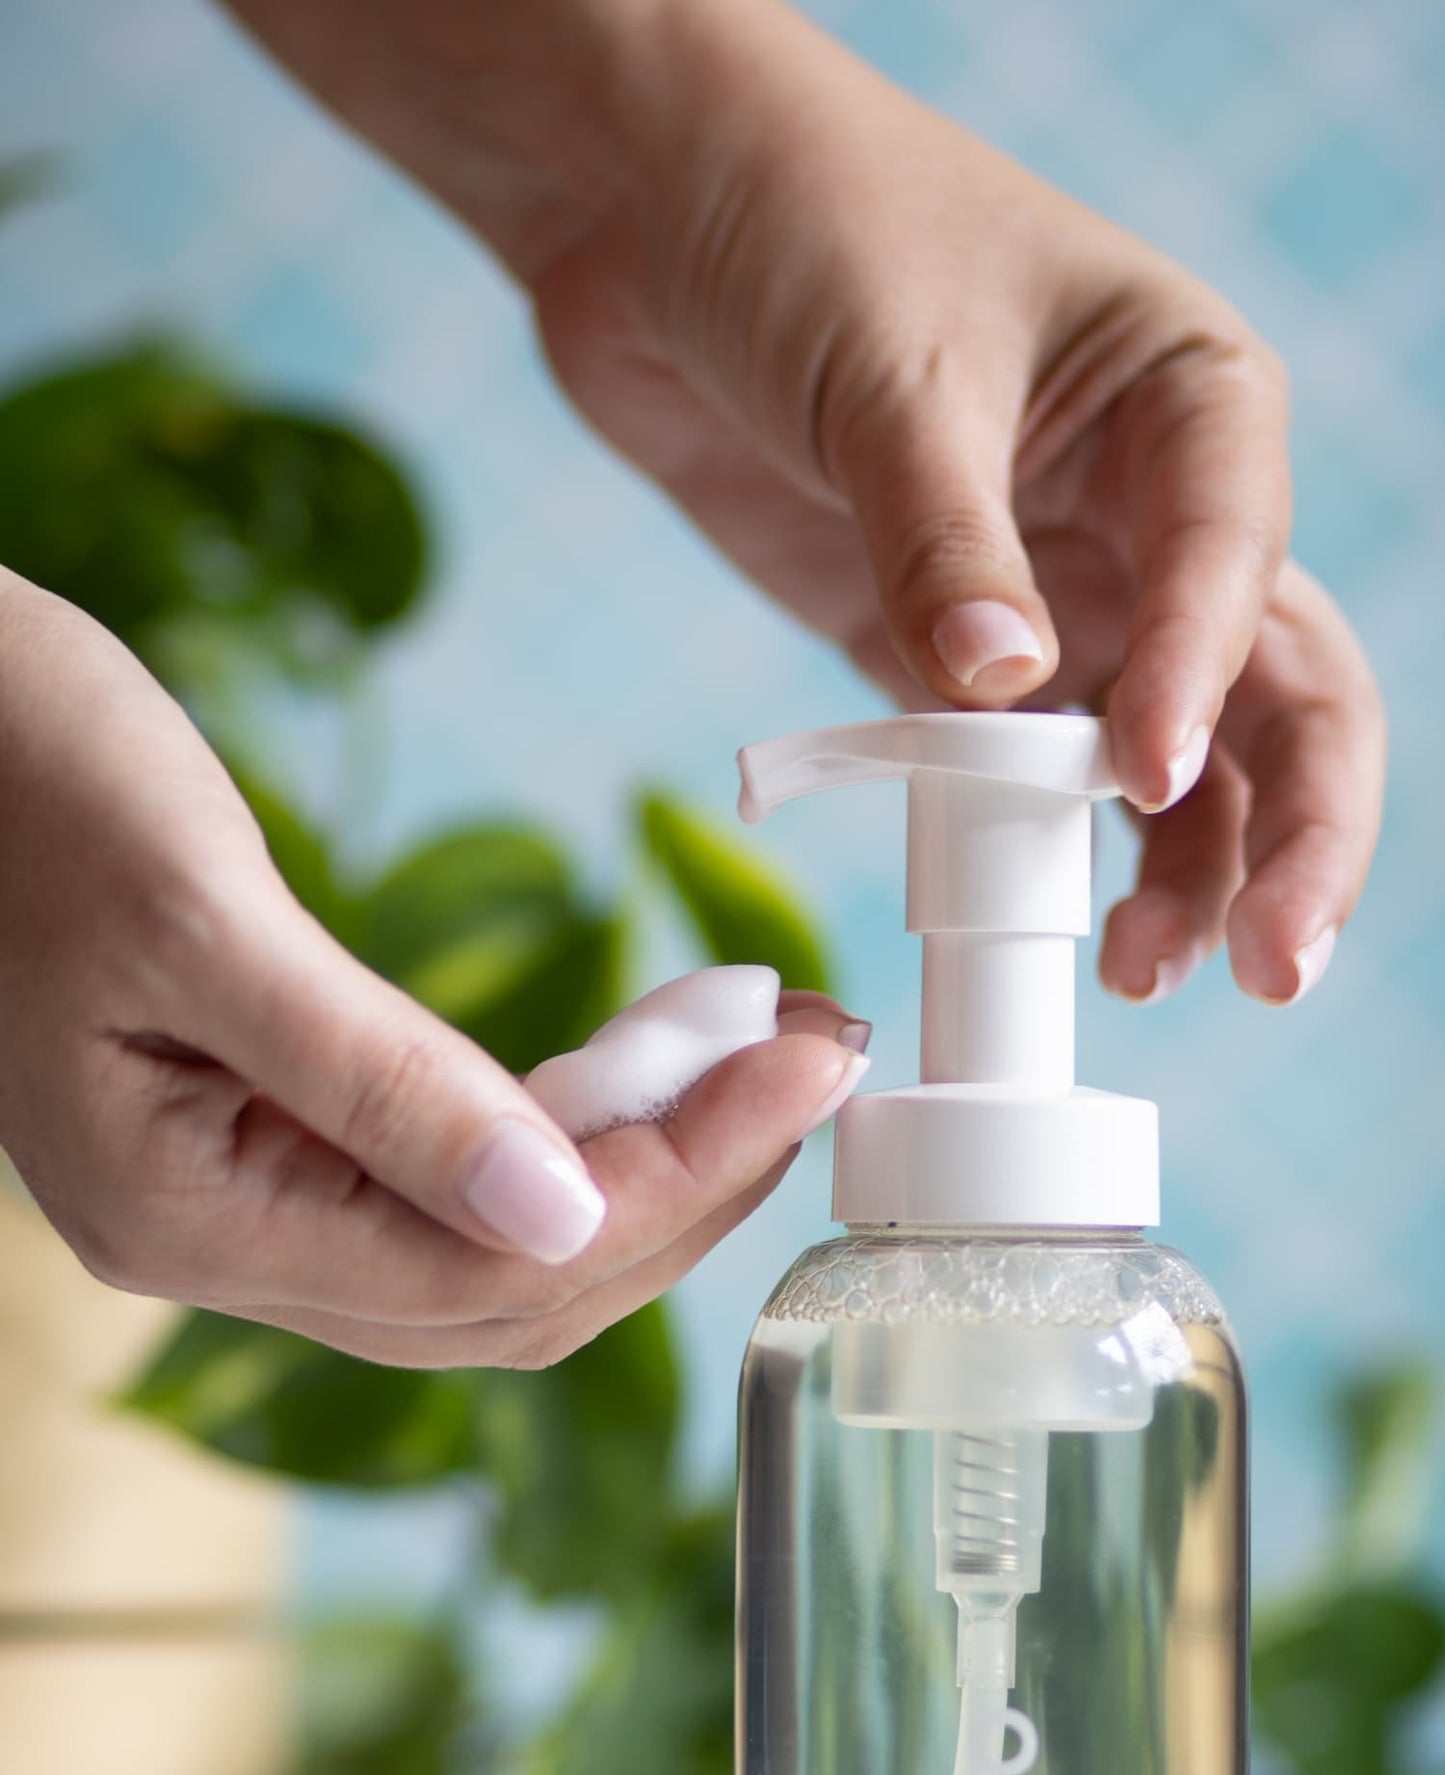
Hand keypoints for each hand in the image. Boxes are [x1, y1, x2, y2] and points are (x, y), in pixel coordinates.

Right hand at [0, 574, 864, 1365]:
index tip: (804, 1066)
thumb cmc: (20, 782)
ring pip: (493, 1248)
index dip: (671, 1183)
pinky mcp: (265, 1133)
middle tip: (815, 1058)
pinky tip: (649, 1062)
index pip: (487, 1271)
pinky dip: (568, 1129)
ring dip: (643, 1163)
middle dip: (686, 1185)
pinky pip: (452, 1180)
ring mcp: (239, 1198)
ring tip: (764, 1055)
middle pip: (510, 1290)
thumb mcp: (203, 919)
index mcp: (183, 1215)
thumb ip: (377, 1083)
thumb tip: (564, 1215)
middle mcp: (216, 1244)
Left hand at [230, 0, 1383, 1007]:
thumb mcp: (885, 372)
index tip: (1140, 776)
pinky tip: (1032, 926)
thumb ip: (944, 539)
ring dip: (1179, 867)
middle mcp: (1151, 506)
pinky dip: (1041, 852)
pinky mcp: (959, 649)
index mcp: (1185, 396)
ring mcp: (1062, 586)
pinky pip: (1029, 771)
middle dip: (1292, 826)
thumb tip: (1006, 690)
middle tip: (1270, 959)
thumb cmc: (802, 223)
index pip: (1237, 558)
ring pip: (1172, 754)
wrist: (650, 216)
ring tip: (1138, 974)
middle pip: (1277, 684)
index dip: (1204, 677)